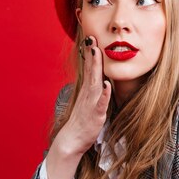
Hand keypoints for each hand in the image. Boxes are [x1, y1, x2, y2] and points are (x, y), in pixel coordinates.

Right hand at [45, 36, 110, 178]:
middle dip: (92, 54)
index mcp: (88, 90)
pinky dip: (103, 94)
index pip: (89, 68)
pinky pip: (100, 103)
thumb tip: (100, 78)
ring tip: (96, 53)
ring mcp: (91, 103)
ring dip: (95, 67)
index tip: (91, 38)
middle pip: (91, 70)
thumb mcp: (89, 102)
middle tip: (92, 38)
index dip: (90, 53)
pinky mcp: (95, 114)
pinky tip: (106, 85)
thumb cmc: (82, 121)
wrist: (72, 140)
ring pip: (94, 82)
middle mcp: (88, 94)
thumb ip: (94, 89)